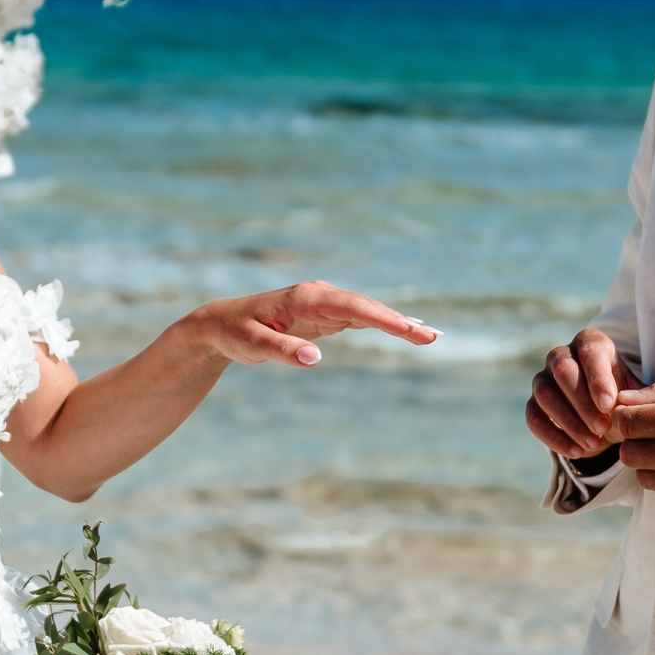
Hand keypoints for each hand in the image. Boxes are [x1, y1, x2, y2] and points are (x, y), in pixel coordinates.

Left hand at [189, 280, 438, 367]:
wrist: (223, 322)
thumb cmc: (235, 332)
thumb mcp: (251, 345)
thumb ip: (282, 350)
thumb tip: (313, 359)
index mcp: (305, 298)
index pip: (352, 307)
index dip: (382, 318)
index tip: (407, 329)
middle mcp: (320, 296)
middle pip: (368, 308)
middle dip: (400, 322)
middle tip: (432, 337)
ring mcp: (326, 304)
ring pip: (369, 312)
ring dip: (399, 323)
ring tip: (431, 336)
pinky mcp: (326, 316)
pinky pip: (362, 319)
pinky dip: (385, 324)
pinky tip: (407, 331)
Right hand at [526, 329, 643, 457]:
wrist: (605, 421)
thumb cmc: (623, 400)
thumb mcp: (637, 395)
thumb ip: (641, 397)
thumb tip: (637, 405)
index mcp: (590, 344)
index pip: (590, 353)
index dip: (598, 378)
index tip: (609, 404)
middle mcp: (562, 356)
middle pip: (563, 370)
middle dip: (583, 402)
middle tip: (603, 427)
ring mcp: (543, 379)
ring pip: (546, 394)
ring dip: (570, 422)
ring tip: (594, 443)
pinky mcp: (533, 404)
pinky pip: (534, 418)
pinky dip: (554, 437)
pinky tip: (576, 451)